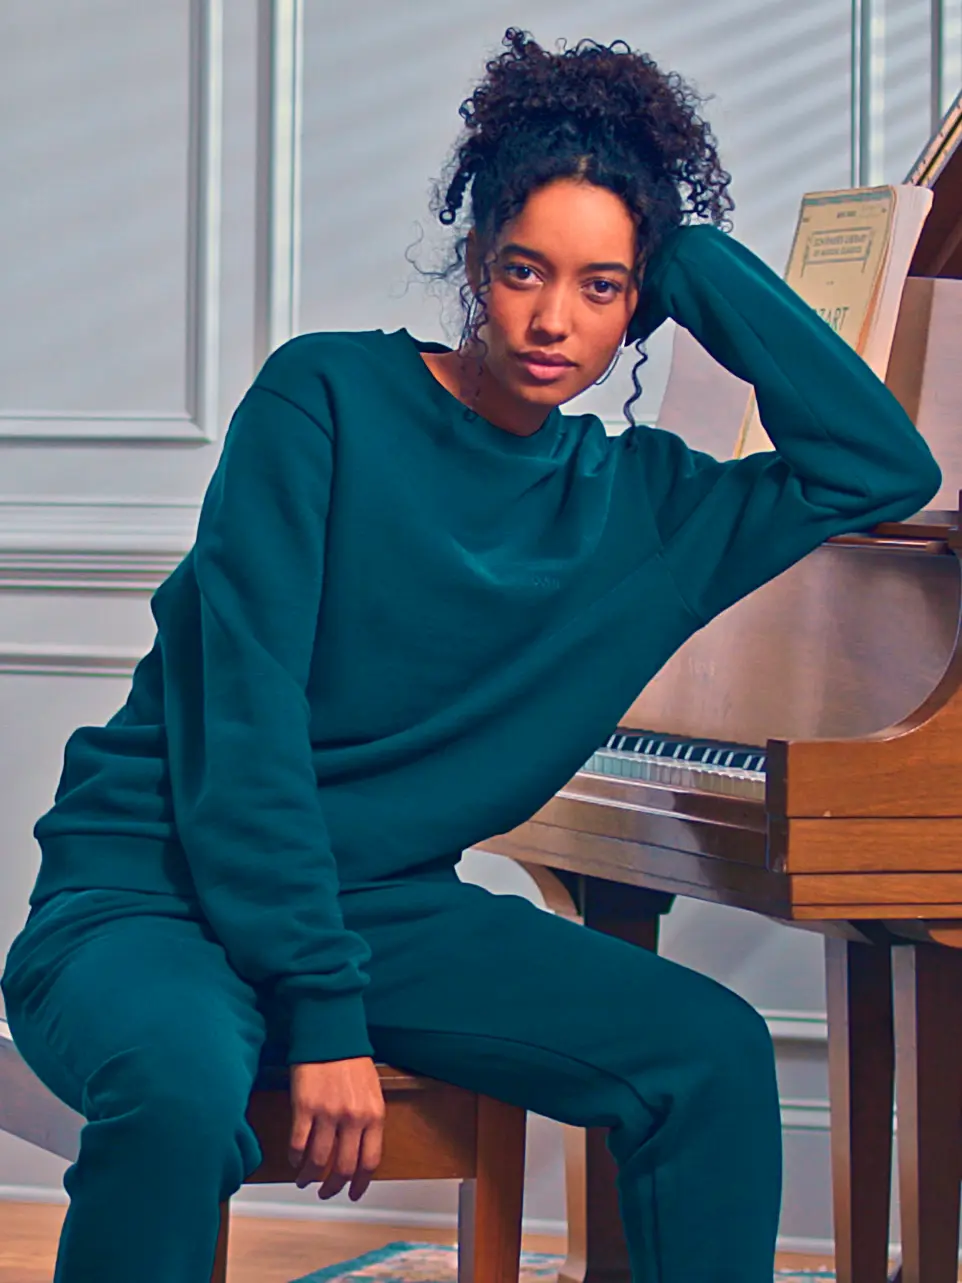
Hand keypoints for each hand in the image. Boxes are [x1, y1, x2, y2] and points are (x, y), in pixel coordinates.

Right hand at [288, 1056, 384, 1200]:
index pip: (369, 1161)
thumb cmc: (351, 1060)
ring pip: (318, 1161)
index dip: (359, 1184)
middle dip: (333, 1187)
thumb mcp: (371, 1091)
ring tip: (305, 1179)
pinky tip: (294, 1160)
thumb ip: (368, 1121)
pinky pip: (298, 1144)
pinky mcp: (304, 1107)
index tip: (352, 1194)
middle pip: (343, 1168)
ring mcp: (328, 1113)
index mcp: (374, 1114)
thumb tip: (359, 1152)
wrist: (331, 1033)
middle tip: (325, 1192)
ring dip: (310, 1176)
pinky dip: (295, 1158)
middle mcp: (353, 1118)